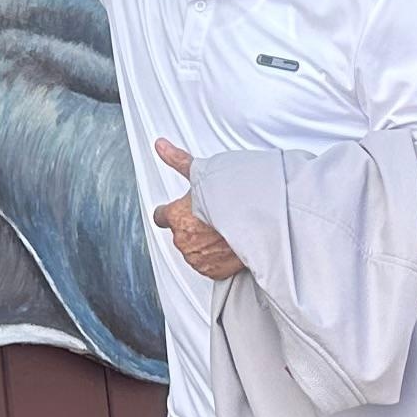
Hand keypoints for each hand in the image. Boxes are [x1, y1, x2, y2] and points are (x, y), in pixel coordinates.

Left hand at [150, 139, 242, 279]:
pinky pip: (207, 265)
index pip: (161, 216)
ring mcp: (196, 258)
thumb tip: (159, 144)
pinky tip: (226, 244)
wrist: (257, 225)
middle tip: (210, 216)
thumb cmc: (231, 199)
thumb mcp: (203, 173)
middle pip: (180, 233)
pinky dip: (215, 257)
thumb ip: (178, 160)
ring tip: (220, 230)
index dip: (171, 211)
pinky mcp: (210, 271)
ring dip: (203, 242)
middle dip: (191, 226)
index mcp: (175, 217)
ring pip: (193, 249)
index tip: (179, 210)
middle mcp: (181, 240)